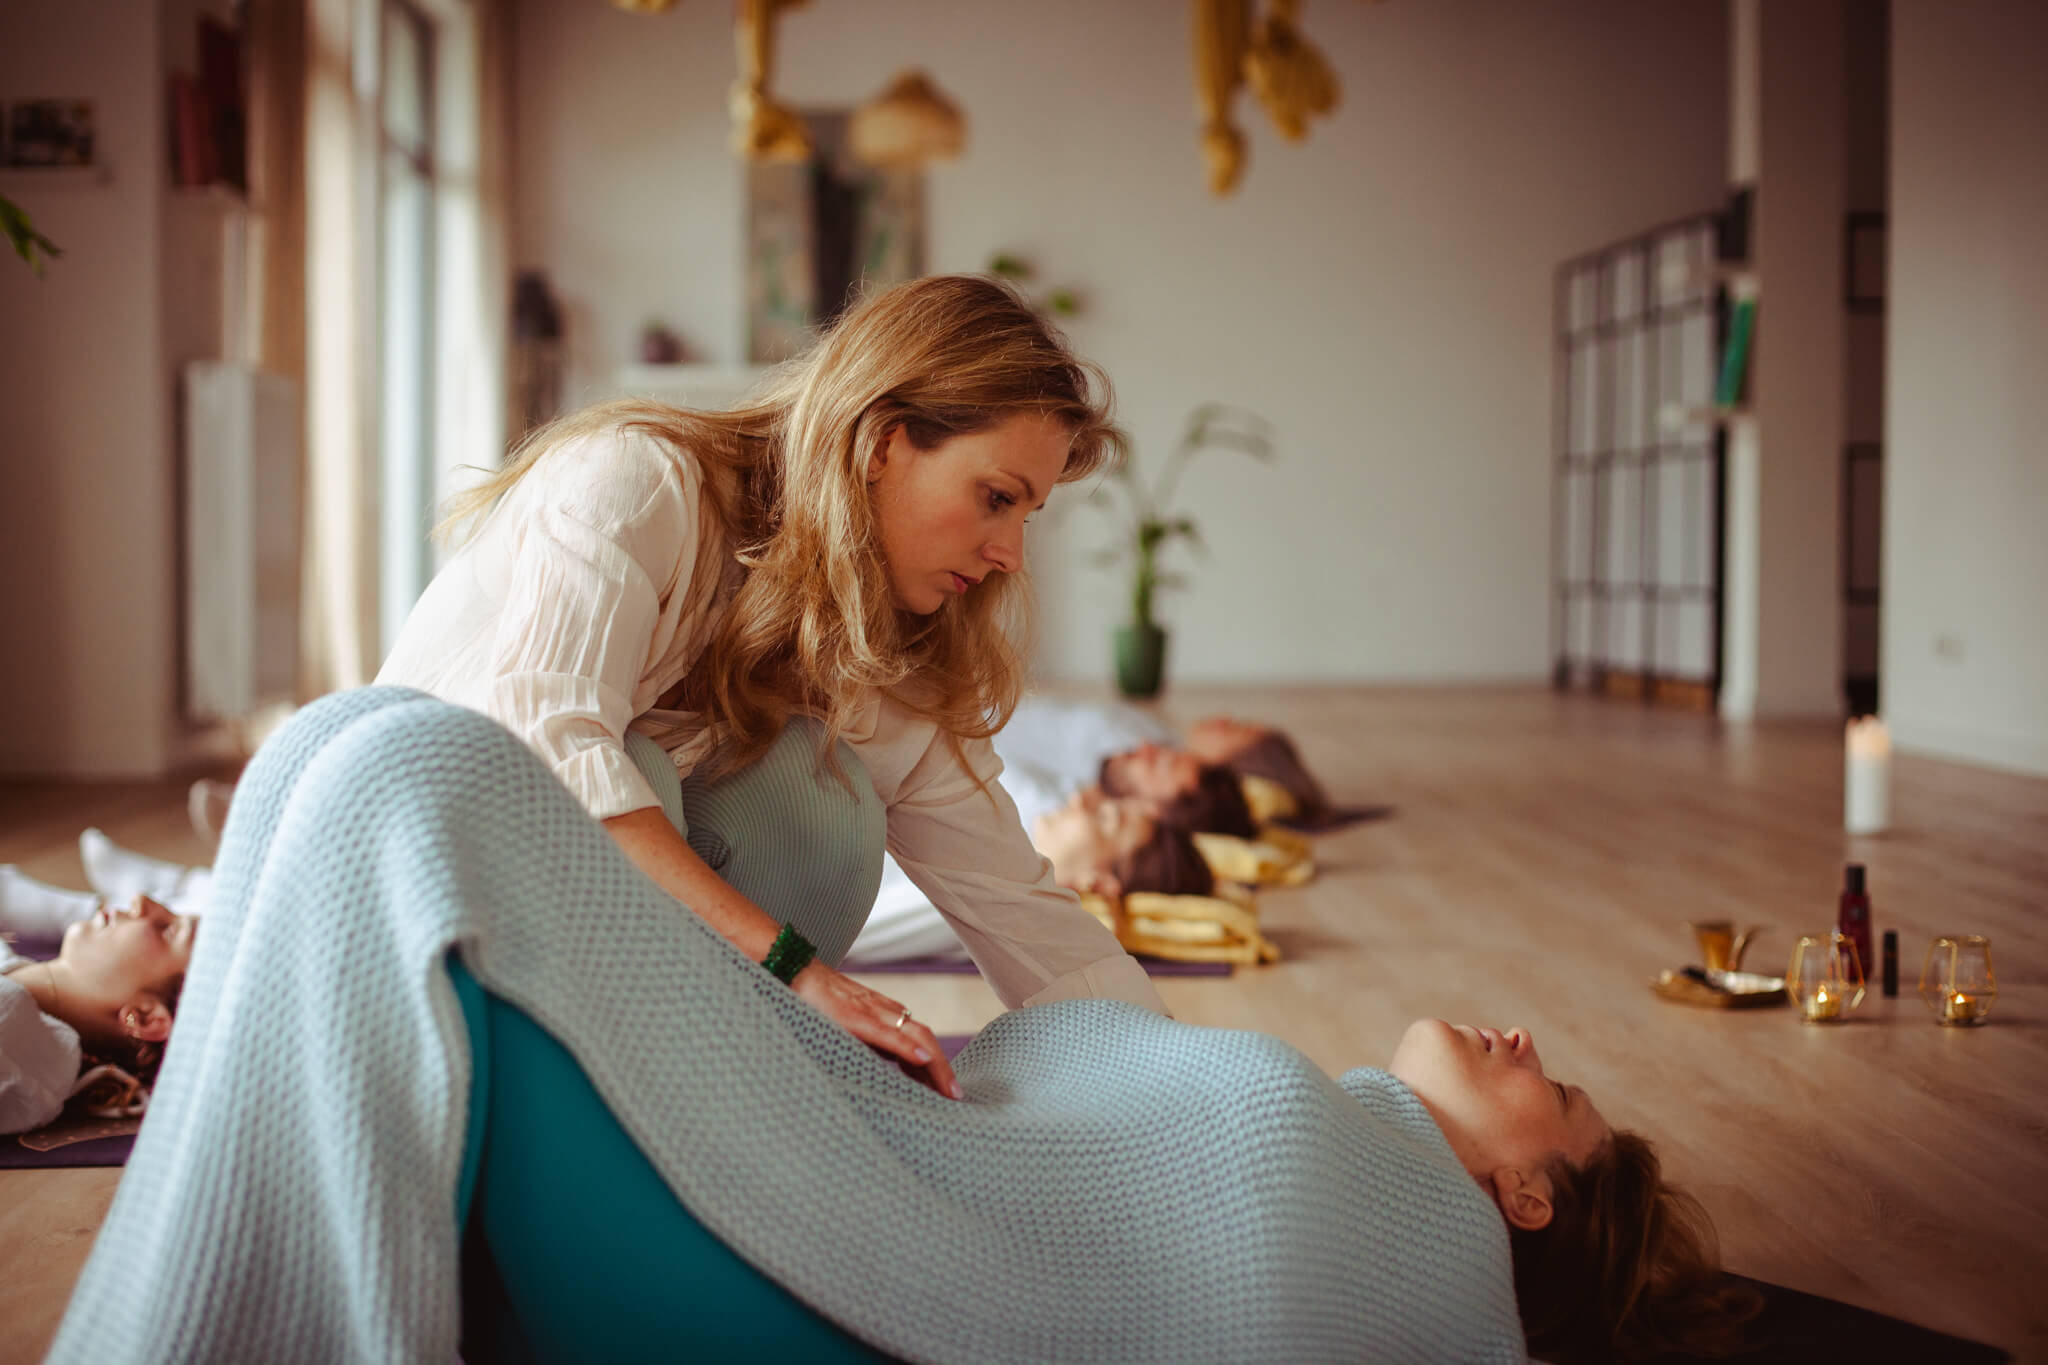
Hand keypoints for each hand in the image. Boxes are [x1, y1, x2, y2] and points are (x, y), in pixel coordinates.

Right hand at [792, 962, 963, 1099]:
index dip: (936, 1066)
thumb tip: (880, 1076)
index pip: (919, 1041)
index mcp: (884, 1018)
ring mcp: (872, 1011)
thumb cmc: (816, 1004)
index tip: (948, 1092)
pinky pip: (886, 1033)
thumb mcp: (845, 1030)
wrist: (795, 972)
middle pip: (925, 1039)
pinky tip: (922, 1059)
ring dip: (936, 1064)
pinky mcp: (854, 1016)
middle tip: (957, 1098)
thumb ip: (865, 1045)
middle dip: (943, 1070)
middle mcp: (885, 1012)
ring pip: (915, 1036)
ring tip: (949, 1090)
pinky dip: (906, 1046)